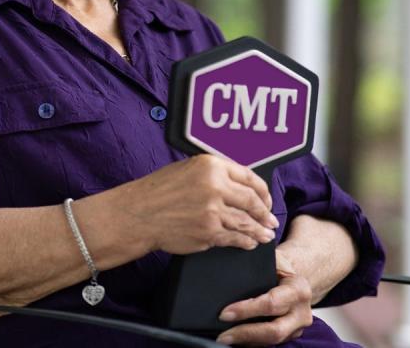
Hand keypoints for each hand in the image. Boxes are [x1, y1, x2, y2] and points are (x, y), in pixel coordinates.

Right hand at [117, 154, 278, 254]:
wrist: (139, 213)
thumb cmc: (158, 191)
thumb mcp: (186, 169)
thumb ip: (213, 174)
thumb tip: (239, 185)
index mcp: (211, 166)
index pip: (249, 177)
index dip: (262, 191)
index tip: (266, 199)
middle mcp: (215, 186)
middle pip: (252, 201)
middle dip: (265, 213)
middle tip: (270, 220)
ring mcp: (213, 211)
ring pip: (246, 222)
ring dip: (259, 230)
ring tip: (265, 234)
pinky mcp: (209, 232)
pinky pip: (234, 238)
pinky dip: (245, 242)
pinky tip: (249, 242)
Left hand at [215, 249, 312, 345]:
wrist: (293, 280)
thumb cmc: (278, 268)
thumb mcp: (273, 259)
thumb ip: (257, 263)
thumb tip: (233, 261)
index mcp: (298, 290)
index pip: (271, 303)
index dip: (246, 310)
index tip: (225, 313)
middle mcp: (302, 313)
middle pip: (274, 330)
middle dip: (245, 333)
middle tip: (223, 334)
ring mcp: (297, 328)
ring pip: (272, 341)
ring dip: (246, 340)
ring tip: (225, 338)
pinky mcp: (290, 336)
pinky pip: (269, 343)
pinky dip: (251, 341)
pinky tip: (236, 338)